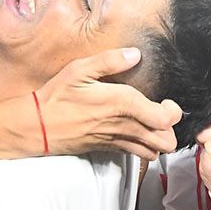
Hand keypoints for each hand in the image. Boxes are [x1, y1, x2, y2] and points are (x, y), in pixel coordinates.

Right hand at [37, 48, 182, 159]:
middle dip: (170, 128)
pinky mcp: (109, 148)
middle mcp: (124, 125)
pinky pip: (138, 155)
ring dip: (158, 139)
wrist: (38, 126)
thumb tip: (135, 54)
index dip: (172, 111)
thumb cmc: (57, 96)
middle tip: (160, 113)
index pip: (165, 119)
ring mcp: (117, 140)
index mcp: (121, 104)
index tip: (164, 100)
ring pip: (155, 152)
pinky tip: (136, 131)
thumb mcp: (79, 70)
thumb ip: (109, 60)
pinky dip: (144, 147)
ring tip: (151, 124)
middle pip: (167, 140)